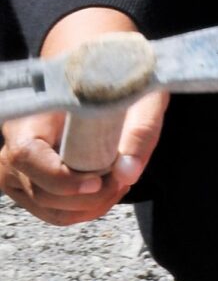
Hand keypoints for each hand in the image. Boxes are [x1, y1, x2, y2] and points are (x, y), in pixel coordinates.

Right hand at [0, 90, 166, 226]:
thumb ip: (139, 130)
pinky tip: (108, 189)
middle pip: (41, 191)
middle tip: (123, 179)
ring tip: (119, 182)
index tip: (98, 181)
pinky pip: (55, 211)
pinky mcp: (31, 184)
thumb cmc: (114, 76)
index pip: (26, 154)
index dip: (60, 177)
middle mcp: (15, 142)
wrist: (96, 69)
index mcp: (32, 111)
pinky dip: (85, 209)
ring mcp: (19, 168)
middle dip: (87, 197)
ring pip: (49, 208)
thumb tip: (128, 173)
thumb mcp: (137, 91)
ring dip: (90, 206)